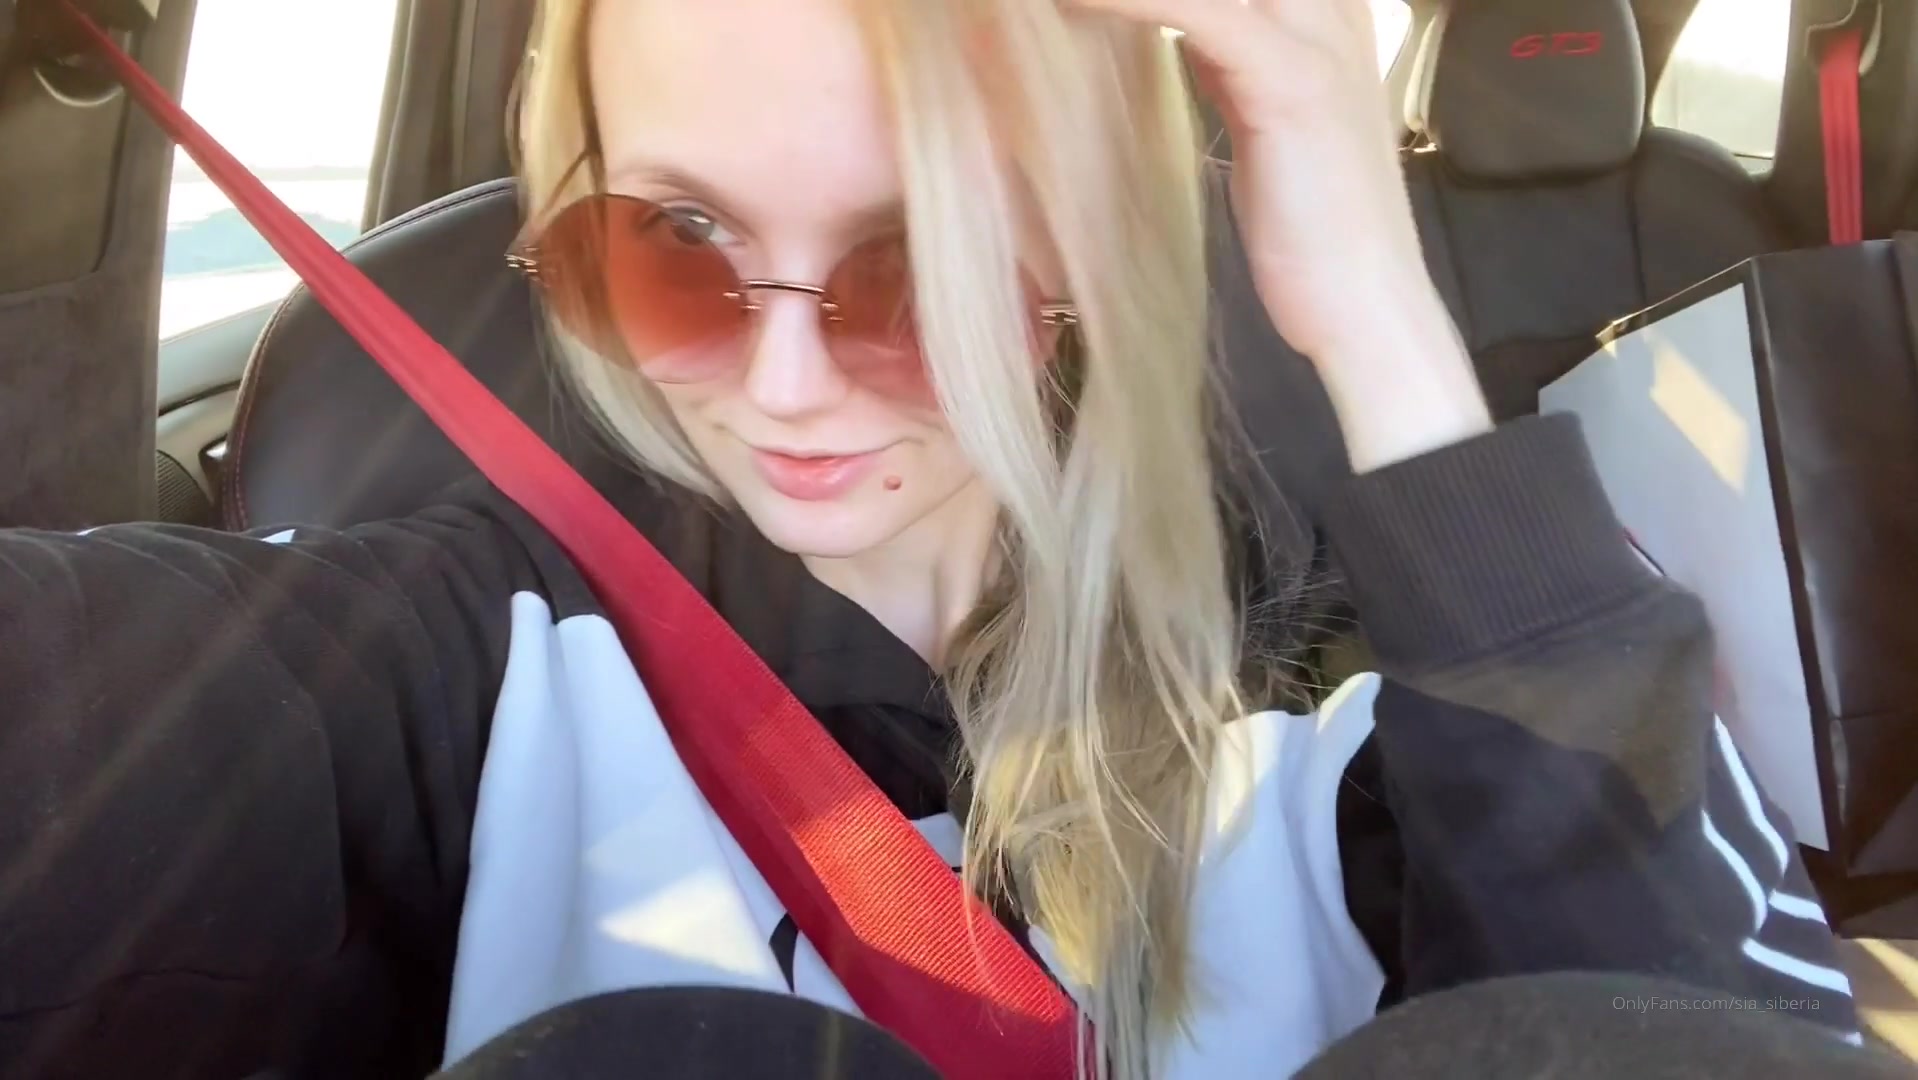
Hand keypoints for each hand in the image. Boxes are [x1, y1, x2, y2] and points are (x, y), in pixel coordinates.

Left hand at [1066, 0, 1491, 469]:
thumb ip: (1226, 59)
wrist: (1366, 306)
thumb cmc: (1310, 227)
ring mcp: (1318, 38)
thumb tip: (1173, 26)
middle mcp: (1330, 7)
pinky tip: (1067, 1)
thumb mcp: (1259, 117)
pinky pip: (1203, 12)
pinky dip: (1131, 2)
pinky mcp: (1292, 83)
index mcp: (1325, 9)